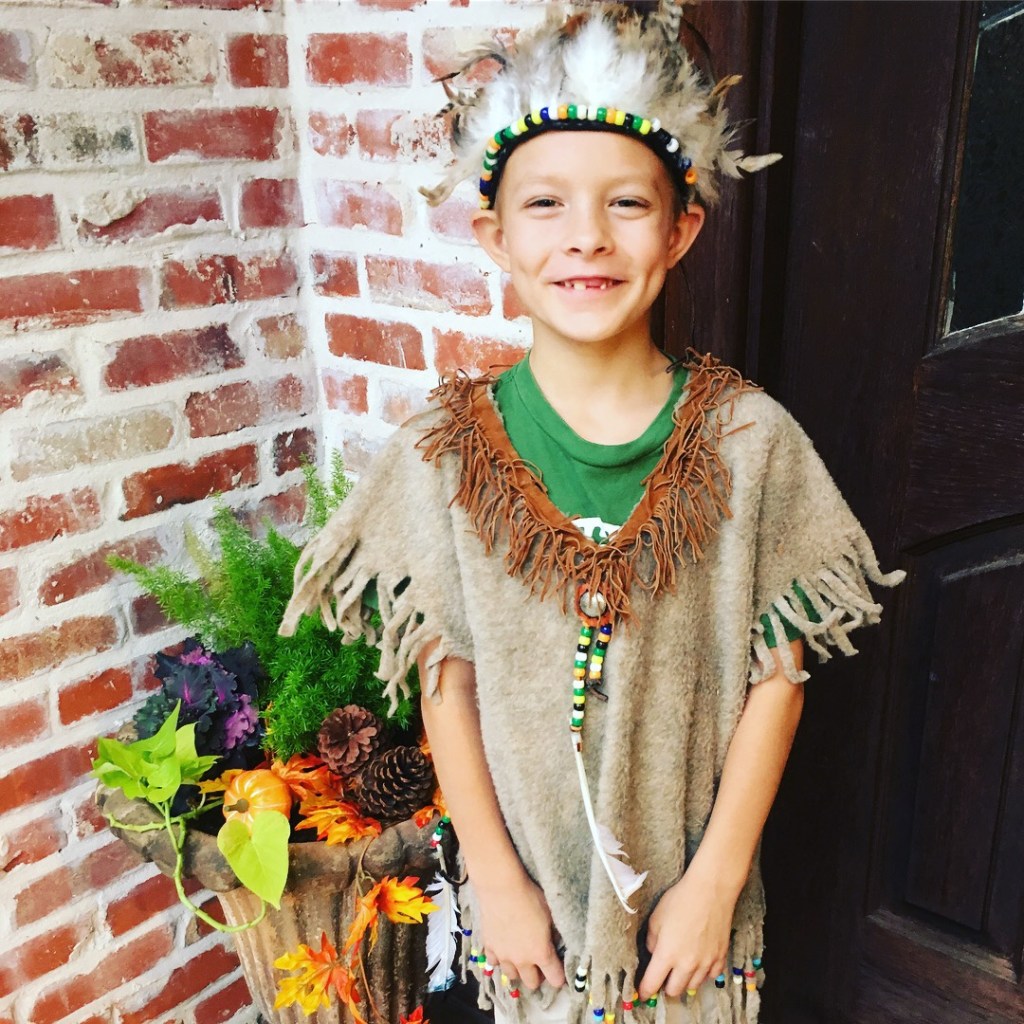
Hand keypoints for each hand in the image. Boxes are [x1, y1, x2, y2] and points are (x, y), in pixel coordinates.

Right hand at [475, 872, 565, 992]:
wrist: (501, 888)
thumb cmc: (530, 897)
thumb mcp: (550, 914)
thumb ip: (553, 934)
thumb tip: (555, 942)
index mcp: (541, 953)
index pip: (555, 979)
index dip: (559, 976)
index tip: (559, 970)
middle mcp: (522, 960)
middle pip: (532, 983)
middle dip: (538, 976)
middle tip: (539, 963)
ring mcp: (503, 955)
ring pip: (512, 976)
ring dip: (518, 970)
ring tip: (520, 956)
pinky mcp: (489, 947)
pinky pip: (494, 962)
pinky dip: (500, 958)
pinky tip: (503, 947)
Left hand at [637, 862, 735, 999]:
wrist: (710, 891)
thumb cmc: (680, 900)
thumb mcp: (656, 917)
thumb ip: (652, 940)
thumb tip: (654, 953)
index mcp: (667, 954)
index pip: (652, 983)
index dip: (645, 991)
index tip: (642, 994)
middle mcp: (687, 964)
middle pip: (674, 990)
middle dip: (665, 986)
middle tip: (662, 976)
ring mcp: (706, 963)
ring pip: (692, 986)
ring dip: (684, 980)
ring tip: (680, 967)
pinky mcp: (720, 958)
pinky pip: (710, 976)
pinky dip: (702, 973)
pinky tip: (698, 961)